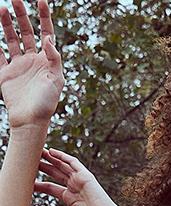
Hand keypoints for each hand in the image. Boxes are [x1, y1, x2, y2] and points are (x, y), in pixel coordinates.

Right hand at [0, 0, 63, 127]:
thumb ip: (54, 57)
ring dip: (6, 24)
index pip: (46, 33)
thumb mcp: (56, 80)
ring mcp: (19, 66)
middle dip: (22, 15)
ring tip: (1, 8)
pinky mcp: (6, 73)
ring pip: (11, 39)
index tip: (41, 0)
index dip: (44, 17)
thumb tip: (48, 37)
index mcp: (47, 61)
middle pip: (27, 32)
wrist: (30, 121)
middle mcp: (33, 60)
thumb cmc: (46, 103)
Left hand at [34, 147, 130, 205]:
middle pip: (57, 175)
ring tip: (37, 151)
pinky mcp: (86, 178)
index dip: (41, 185)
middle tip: (29, 161)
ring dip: (51, 158)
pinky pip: (73, 163)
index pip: (53, 189)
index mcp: (73, 200)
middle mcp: (77, 189)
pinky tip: (51, 151)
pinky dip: (63, 156)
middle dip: (44, 168)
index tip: (28, 183)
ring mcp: (82, 182)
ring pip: (63, 166)